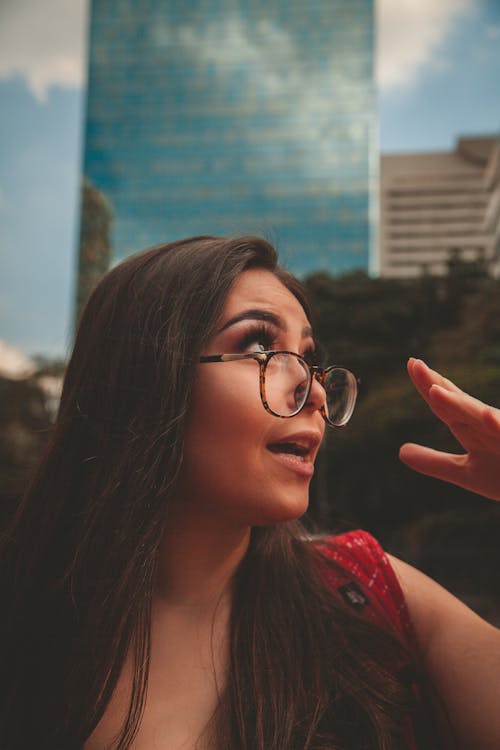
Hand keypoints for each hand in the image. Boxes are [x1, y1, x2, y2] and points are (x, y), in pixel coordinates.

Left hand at [399, 358, 499, 500]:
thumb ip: (434, 462)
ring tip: (435, 391)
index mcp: (471, 429)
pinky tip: (487, 418)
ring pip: (481, 416)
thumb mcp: (467, 473)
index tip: (411, 363)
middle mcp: (487, 426)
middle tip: (415, 364)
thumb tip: (400, 451)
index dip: (426, 386)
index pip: (444, 405)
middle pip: (458, 403)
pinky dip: (499, 425)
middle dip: (437, 384)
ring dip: (459, 403)